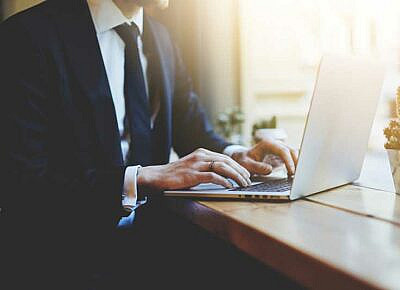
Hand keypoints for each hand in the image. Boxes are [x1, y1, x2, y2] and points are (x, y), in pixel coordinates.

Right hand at [137, 148, 251, 189]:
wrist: (158, 176)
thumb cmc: (175, 175)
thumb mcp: (193, 167)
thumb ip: (205, 167)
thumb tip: (223, 175)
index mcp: (202, 153)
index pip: (225, 158)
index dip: (237, 166)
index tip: (246, 174)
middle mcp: (201, 156)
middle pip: (227, 161)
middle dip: (240, 171)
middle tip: (248, 180)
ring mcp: (197, 164)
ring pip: (223, 167)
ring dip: (236, 176)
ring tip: (243, 184)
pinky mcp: (193, 174)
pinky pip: (213, 176)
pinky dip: (224, 181)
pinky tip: (229, 186)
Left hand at [231, 138, 297, 175]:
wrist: (244, 158)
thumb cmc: (244, 160)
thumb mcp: (246, 164)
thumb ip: (256, 166)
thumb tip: (269, 169)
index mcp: (268, 144)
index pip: (282, 150)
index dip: (289, 161)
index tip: (291, 172)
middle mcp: (276, 144)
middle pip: (291, 151)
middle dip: (297, 162)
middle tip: (298, 175)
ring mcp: (280, 149)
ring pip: (294, 154)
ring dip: (297, 164)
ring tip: (297, 177)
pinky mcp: (282, 155)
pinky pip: (292, 159)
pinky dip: (295, 165)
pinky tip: (293, 175)